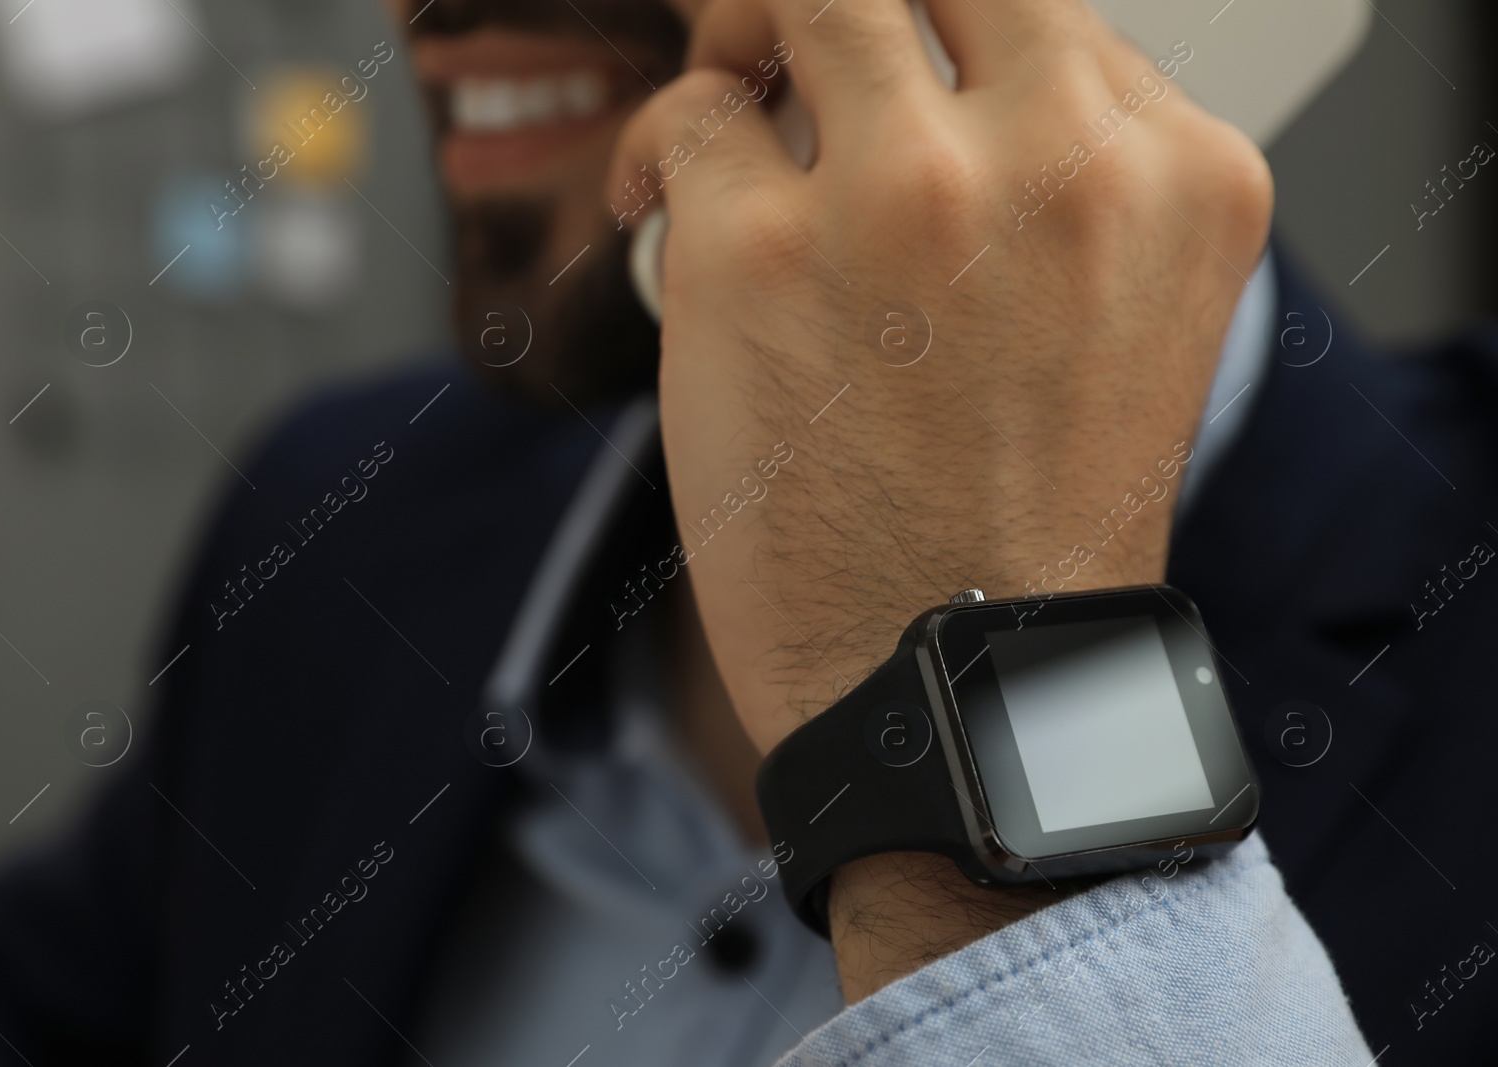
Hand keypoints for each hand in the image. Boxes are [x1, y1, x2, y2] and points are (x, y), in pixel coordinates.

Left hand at [610, 0, 1270, 992]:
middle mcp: (1061, 159)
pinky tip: (659, 206)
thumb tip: (924, 81)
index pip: (1044, 12)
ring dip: (752, 31)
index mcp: (1176, 176)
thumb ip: (1063, 186)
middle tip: (797, 45)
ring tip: (728, 95)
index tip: (897, 68)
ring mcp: (906, 193)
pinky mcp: (760, 251)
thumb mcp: (1119, 324)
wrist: (957, 687)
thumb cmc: (1025, 528)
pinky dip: (668, 144)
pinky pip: (694, 120)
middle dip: (849, 1)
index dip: (952, 35)